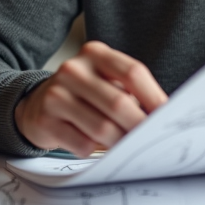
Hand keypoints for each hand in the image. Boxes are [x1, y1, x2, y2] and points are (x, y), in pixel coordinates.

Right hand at [15, 41, 167, 157]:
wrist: (36, 105)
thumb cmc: (82, 95)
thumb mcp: (105, 81)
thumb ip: (130, 92)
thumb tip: (162, 118)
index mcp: (95, 54)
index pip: (132, 72)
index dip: (154, 97)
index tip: (168, 117)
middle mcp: (74, 69)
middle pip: (119, 102)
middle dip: (140, 126)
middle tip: (153, 141)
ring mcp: (56, 94)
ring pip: (102, 128)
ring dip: (120, 143)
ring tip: (128, 148)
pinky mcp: (45, 120)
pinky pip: (82, 144)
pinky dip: (95, 150)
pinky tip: (95, 145)